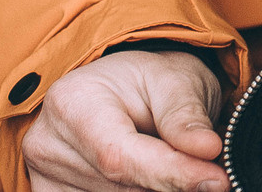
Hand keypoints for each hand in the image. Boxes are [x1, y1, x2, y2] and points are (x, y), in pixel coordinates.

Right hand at [22, 49, 226, 191]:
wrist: (123, 90)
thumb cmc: (150, 80)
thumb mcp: (177, 80)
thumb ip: (187, 117)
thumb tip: (208, 150)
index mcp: (72, 102)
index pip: (120, 155)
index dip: (171, 173)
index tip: (218, 180)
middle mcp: (48, 144)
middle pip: (119, 186)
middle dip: (169, 182)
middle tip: (208, 170)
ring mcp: (44, 177)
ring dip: (154, 189)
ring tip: (173, 163)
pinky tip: (151, 178)